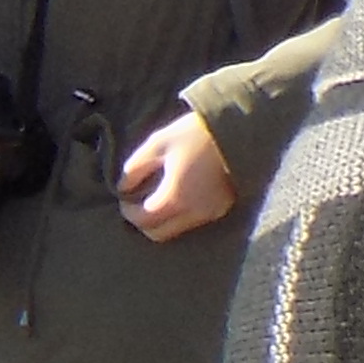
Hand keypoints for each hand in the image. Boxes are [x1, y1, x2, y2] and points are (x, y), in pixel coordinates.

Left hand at [119, 110, 237, 237]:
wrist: (240, 128)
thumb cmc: (195, 133)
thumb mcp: (157, 144)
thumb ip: (134, 169)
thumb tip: (123, 188)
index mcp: (176, 198)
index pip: (144, 220)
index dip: (129, 212)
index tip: (125, 198)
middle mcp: (195, 213)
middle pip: (160, 234)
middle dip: (144, 222)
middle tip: (137, 204)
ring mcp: (212, 213)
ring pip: (178, 230)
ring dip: (163, 220)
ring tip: (156, 198)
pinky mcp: (224, 208)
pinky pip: (195, 222)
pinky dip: (181, 216)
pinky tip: (178, 197)